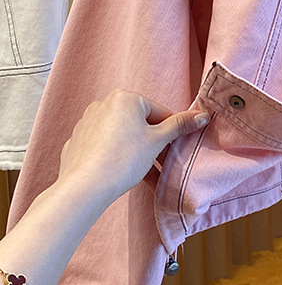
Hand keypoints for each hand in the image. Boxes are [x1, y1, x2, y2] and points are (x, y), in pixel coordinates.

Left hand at [57, 90, 209, 204]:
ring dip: (133, 150)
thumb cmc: (124, 159)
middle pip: (138, 122)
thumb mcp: (157, 141)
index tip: (175, 149)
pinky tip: (118, 172)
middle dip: (151, 142)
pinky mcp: (76, 141)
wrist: (85, 187)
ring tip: (139, 171)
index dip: (171, 132)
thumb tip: (202, 114)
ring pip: (120, 134)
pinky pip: (102, 145)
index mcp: (125, 98)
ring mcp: (86, 122)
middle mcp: (103, 104)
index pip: (159, 112)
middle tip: (159, 163)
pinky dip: (113, 155)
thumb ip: (180, 125)